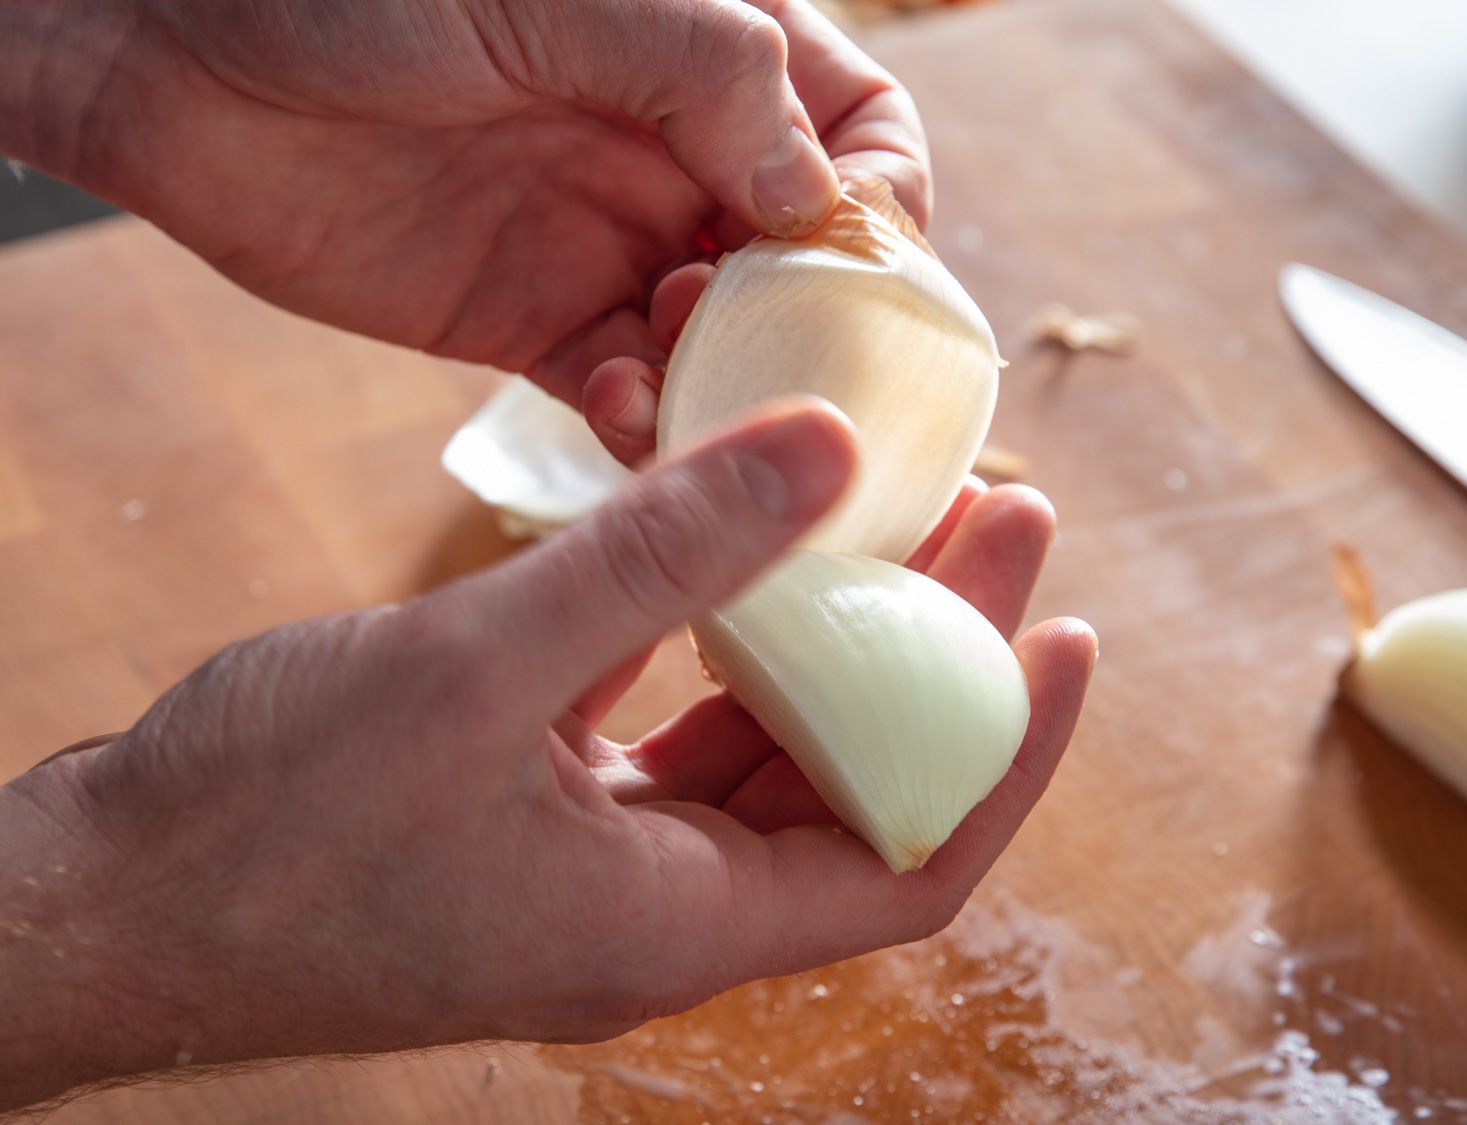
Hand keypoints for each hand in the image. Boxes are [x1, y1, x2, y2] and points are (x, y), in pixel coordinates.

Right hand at [1, 403, 1092, 1108]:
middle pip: (853, 788)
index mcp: (673, 920)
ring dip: (826, 644)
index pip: (915, 857)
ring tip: (876, 517)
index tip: (1067, 631)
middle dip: (933, 657)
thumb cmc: (266, 830)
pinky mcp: (543, 825)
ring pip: (765, 756)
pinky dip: (718, 650)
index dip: (1010, 748)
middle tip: (987, 515)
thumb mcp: (479, 670)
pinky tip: (732, 558)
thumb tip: (818, 456)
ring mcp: (599, 871)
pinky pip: (673, 738)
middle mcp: (658, 911)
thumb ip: (661, 558)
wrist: (108, 903)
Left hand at [2, 0, 926, 408]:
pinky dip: (640, 410)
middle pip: (802, 256)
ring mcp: (606, 240)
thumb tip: (819, 199)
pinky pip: (621, 384)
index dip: (880, 198)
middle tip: (776, 347)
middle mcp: (671, 150)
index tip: (857, 258)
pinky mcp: (533, 320)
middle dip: (811, 314)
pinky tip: (622, 406)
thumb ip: (706, 74)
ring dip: (728, 376)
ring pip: (720, 337)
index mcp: (705, 46)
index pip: (857, 129)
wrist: (175, 53)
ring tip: (685, 374)